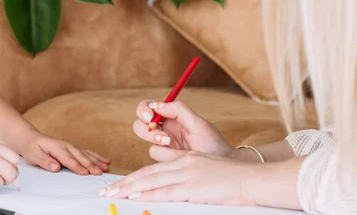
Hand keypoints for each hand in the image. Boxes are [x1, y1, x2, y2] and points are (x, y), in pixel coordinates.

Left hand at [18, 133, 110, 174]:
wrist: (31, 138)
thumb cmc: (32, 148)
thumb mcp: (34, 155)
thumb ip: (45, 161)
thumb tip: (56, 167)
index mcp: (57, 147)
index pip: (68, 159)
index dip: (77, 166)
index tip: (86, 173)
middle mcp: (66, 146)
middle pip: (80, 156)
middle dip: (91, 164)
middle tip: (100, 172)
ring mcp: (70, 147)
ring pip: (86, 154)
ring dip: (96, 160)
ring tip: (106, 166)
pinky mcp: (72, 149)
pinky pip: (86, 153)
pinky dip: (96, 156)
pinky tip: (104, 160)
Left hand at [102, 148, 258, 205]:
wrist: (250, 178)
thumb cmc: (231, 177)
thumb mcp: (203, 166)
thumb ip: (184, 166)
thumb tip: (168, 172)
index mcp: (183, 159)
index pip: (152, 169)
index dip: (133, 177)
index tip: (118, 185)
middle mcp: (181, 164)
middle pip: (146, 174)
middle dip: (124, 183)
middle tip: (105, 191)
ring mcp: (186, 175)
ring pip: (150, 181)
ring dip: (129, 188)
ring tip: (112, 195)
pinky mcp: (192, 187)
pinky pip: (164, 191)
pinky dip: (147, 194)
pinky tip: (134, 197)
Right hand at [134, 100, 234, 158]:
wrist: (222, 168)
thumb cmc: (214, 144)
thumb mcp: (199, 124)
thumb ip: (179, 110)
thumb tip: (157, 105)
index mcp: (171, 116)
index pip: (149, 106)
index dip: (144, 109)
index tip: (150, 116)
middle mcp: (164, 129)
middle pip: (140, 124)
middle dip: (145, 129)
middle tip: (159, 134)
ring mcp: (163, 146)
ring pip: (147, 142)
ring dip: (158, 143)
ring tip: (173, 145)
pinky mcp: (165, 161)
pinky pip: (156, 156)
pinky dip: (167, 155)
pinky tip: (180, 157)